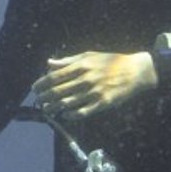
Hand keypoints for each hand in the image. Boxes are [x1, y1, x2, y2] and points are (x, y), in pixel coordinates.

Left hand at [32, 51, 155, 118]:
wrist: (135, 71)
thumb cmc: (111, 61)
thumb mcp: (89, 56)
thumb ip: (68, 61)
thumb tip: (49, 63)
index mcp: (81, 66)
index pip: (54, 77)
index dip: (41, 84)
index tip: (35, 88)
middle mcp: (86, 79)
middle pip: (57, 92)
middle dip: (44, 98)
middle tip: (39, 100)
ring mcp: (94, 92)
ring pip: (67, 104)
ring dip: (53, 108)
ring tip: (47, 109)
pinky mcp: (102, 103)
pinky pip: (82, 112)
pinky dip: (70, 115)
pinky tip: (65, 115)